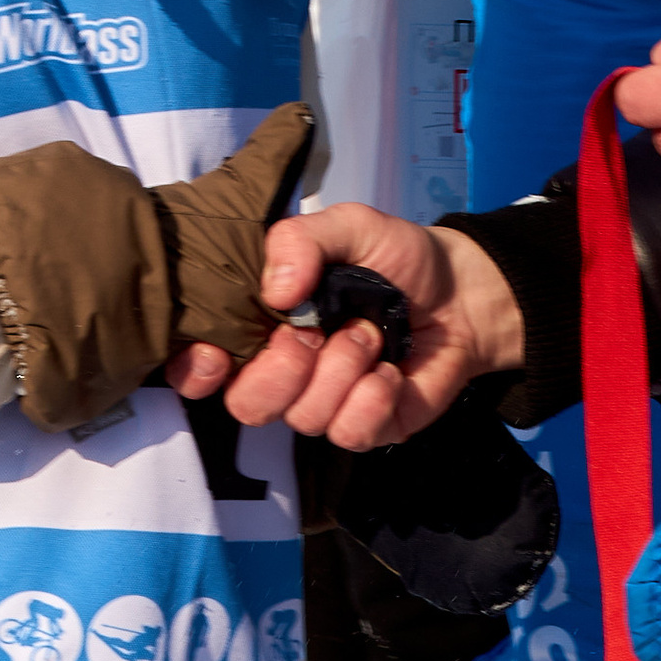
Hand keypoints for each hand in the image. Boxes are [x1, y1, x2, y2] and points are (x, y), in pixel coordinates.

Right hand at [166, 202, 523, 451]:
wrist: (464, 291)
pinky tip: (390, 371)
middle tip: (320, 330)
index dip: (196, 371)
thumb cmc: (397, 258)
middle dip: (283, 368)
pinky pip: (349, 433)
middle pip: (247, 404)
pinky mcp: (366, 427)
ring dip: (343, 370)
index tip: (215, 356)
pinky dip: (373, 398)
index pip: (201, 366)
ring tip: (371, 335)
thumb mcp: (348, 226)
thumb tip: (276, 292)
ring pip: (303, 417)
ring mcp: (324, 403)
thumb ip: (302, 241)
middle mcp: (284, 371)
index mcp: (263, 324)